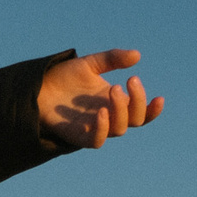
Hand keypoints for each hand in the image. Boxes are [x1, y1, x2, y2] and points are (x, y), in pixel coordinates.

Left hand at [37, 49, 163, 148]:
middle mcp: (108, 116)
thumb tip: (137, 55)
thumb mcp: (90, 64)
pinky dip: (103, 128)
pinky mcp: (79, 136)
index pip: (140, 113)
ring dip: (121, 110)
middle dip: (136, 101)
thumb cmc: (64, 78)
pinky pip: (97, 140)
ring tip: (113, 89)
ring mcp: (95, 127)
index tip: (159, 98)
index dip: (152, 110)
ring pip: (119, 129)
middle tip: (126, 81)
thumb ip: (112, 58)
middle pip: (134, 120)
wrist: (37, 87)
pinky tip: (101, 112)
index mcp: (114, 102)